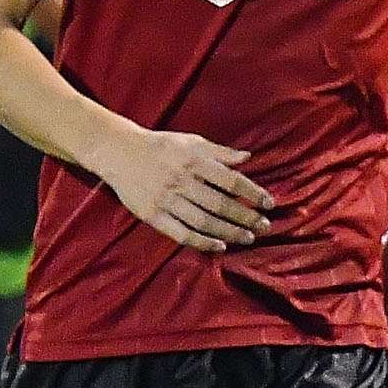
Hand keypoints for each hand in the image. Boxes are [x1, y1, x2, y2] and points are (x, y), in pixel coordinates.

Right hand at [94, 126, 272, 251]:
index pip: (231, 181)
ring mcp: (166, 200)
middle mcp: (182, 181)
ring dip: (229, 232)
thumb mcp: (191, 141)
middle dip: (246, 217)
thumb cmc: (160, 146)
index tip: (269, 204)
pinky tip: (220, 246)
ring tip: (248, 238)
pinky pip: (181, 233)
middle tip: (265, 226)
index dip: (253, 193)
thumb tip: (248, 157)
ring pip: (204, 222)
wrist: (118, 152)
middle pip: (220, 205)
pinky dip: (202, 242)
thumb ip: (220, 152)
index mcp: (194, 161)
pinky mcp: (153, 215)